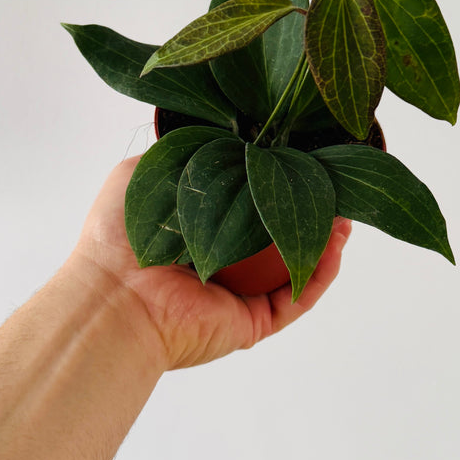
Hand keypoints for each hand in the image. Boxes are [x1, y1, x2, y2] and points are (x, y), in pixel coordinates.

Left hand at [66, 157, 351, 371]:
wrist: (114, 296)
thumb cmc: (117, 237)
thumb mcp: (143, 170)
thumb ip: (179, 150)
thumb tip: (217, 136)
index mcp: (198, 229)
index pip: (248, 202)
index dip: (277, 181)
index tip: (303, 159)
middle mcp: (221, 262)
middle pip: (279, 234)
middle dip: (311, 209)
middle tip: (333, 185)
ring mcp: (239, 296)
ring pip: (296, 266)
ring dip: (326, 240)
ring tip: (345, 212)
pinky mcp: (253, 323)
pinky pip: (298, 299)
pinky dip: (322, 274)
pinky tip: (336, 244)